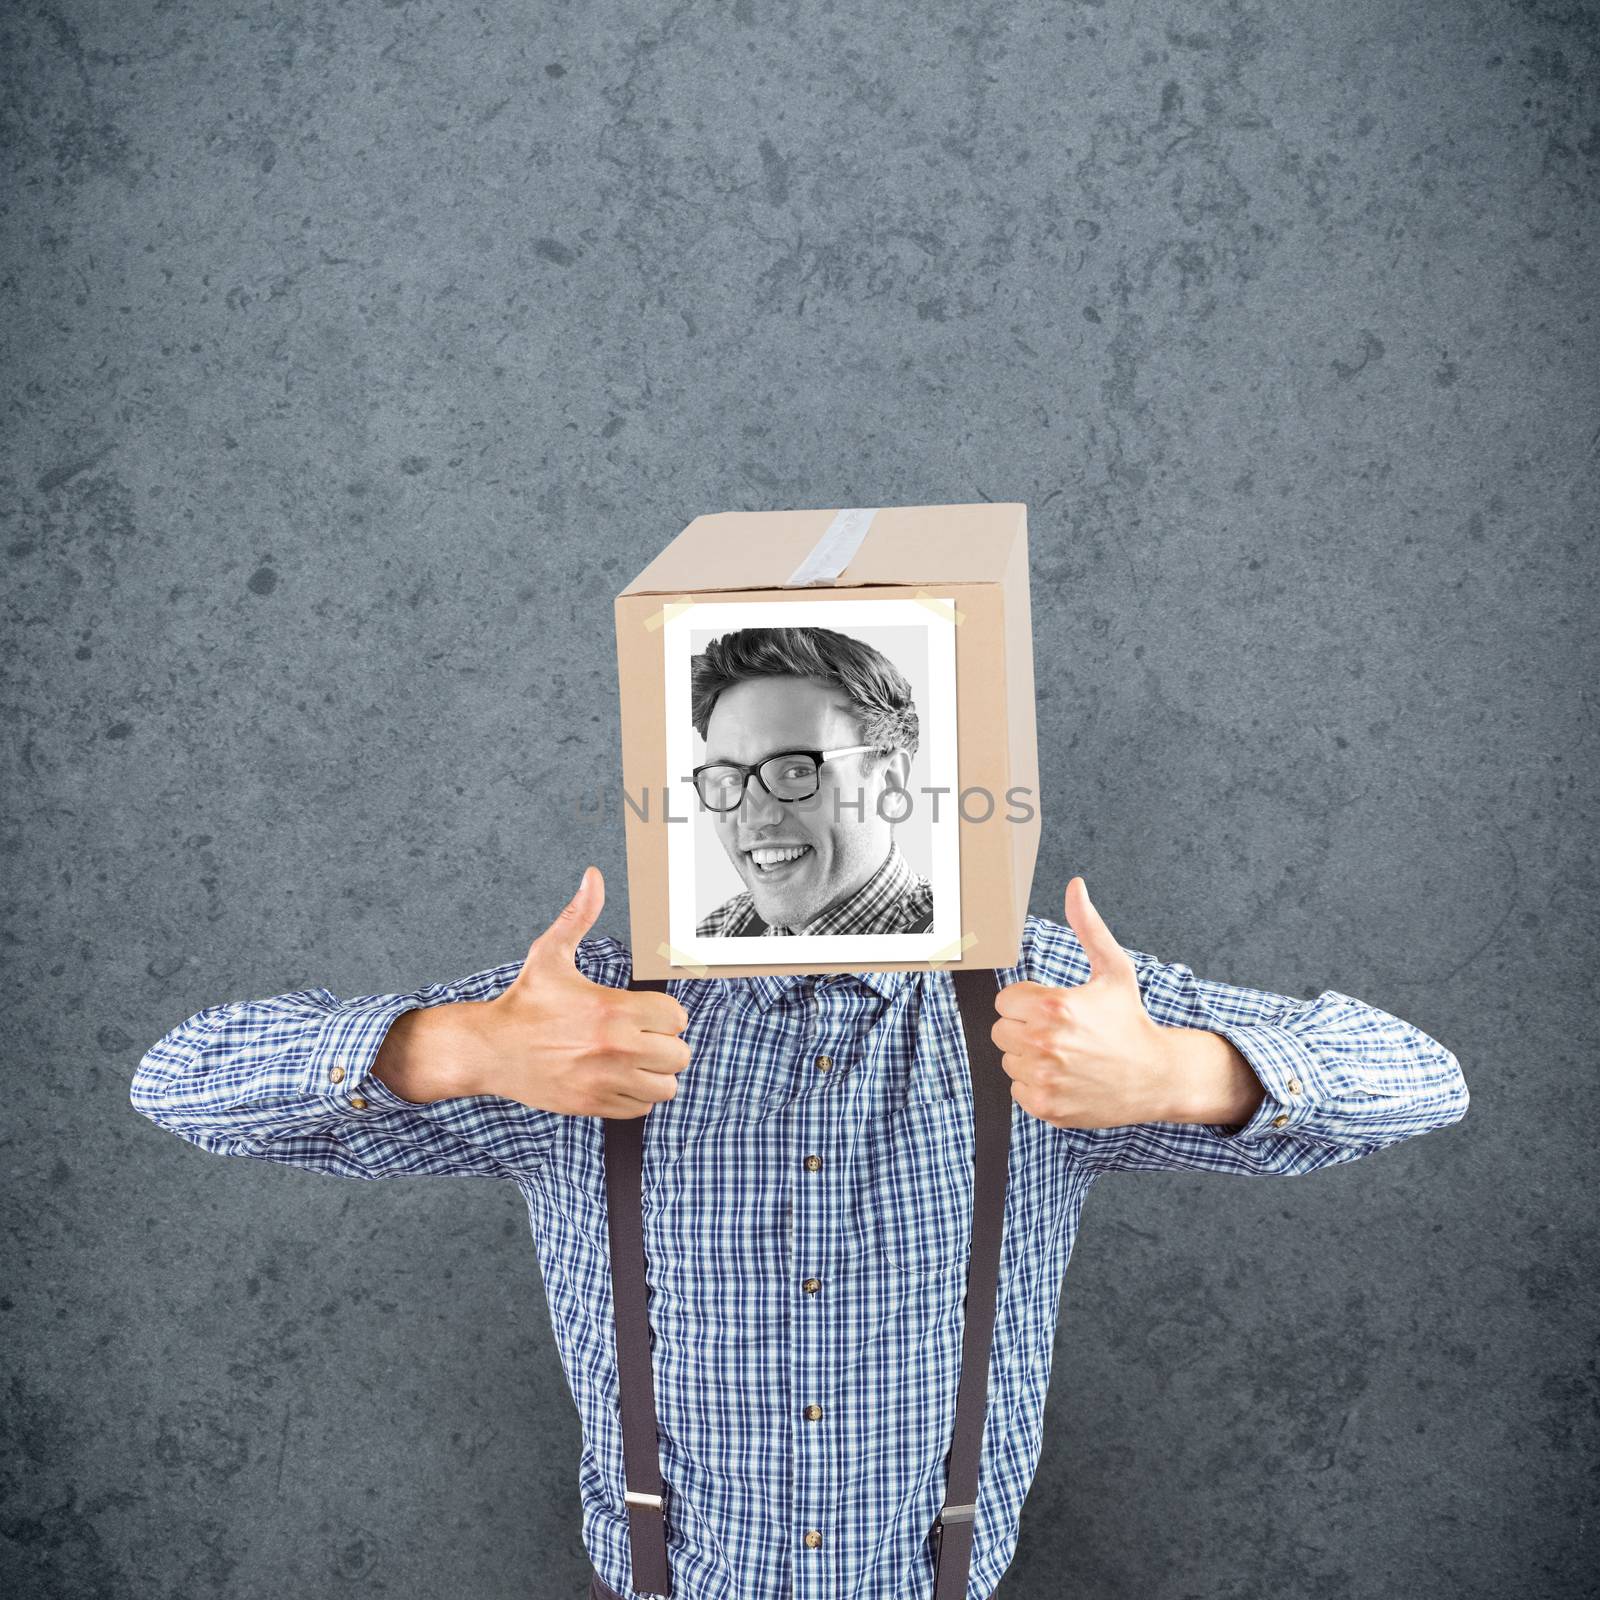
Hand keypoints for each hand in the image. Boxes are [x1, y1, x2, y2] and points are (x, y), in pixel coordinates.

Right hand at [467, 866, 691, 1118]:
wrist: (488, 1050)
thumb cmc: (522, 1002)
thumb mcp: (549, 954)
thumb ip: (579, 916)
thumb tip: (593, 877)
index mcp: (610, 1010)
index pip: (675, 1016)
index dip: (666, 1013)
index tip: (647, 1012)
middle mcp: (613, 1048)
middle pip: (679, 1054)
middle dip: (666, 1044)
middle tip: (645, 1036)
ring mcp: (604, 1081)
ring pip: (666, 1086)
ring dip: (656, 1073)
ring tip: (637, 1059)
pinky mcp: (593, 1105)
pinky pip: (641, 1108)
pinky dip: (637, 1095)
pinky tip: (620, 1076)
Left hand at [992, 877, 1176, 1129]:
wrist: (1157, 1076)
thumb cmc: (1131, 1020)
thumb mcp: (1113, 969)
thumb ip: (1087, 926)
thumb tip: (1075, 885)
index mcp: (1054, 1006)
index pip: (1005, 1002)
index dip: (1027, 1004)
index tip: (1053, 1009)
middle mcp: (1045, 1043)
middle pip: (1002, 1031)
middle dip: (1026, 1029)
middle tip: (1062, 1033)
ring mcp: (1045, 1078)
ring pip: (1009, 1061)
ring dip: (1030, 1058)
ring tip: (1066, 1055)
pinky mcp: (1046, 1106)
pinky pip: (1018, 1090)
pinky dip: (1036, 1086)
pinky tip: (1066, 1077)